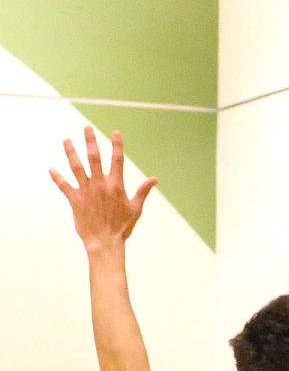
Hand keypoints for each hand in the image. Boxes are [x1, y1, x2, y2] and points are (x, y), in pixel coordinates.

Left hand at [50, 127, 157, 250]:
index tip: (116, 132)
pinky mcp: (75, 199)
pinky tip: (51, 170)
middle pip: (94, 157)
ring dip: (70, 152)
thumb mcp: (135, 209)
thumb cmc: (122, 227)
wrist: (105, 242)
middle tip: (86, 127)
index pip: (117, 160)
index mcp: (116, 185)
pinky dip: (57, 177)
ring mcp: (86, 191)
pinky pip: (64, 185)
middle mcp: (100, 184)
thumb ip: (143, 192)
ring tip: (66, 140)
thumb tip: (155, 180)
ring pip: (76, 166)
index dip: (117, 145)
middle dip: (90, 140)